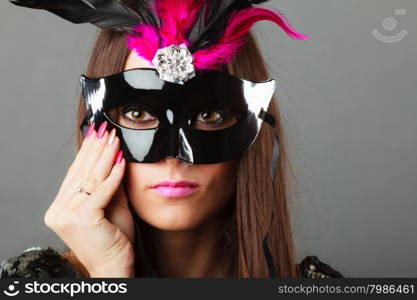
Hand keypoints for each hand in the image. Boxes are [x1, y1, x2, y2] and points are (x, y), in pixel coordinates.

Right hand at [44, 121, 134, 276]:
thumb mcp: (112, 206)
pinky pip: (101, 191)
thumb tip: (116, 159)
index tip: (97, 134)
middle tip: (105, 129)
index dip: (87, 152)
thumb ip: (111, 185)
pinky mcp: (81, 218)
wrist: (114, 268)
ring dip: (104, 156)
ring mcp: (67, 215)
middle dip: (95, 148)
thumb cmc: (114, 240)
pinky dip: (113, 175)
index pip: (76, 173)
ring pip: (90, 178)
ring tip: (114, 139)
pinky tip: (121, 160)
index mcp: (62, 207)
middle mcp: (59, 210)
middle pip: (81, 172)